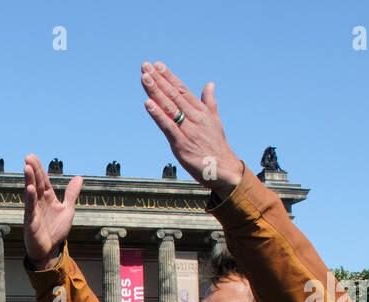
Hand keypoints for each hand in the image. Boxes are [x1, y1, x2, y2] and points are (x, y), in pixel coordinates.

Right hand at [23, 155, 82, 269]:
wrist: (50, 250)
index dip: (39, 168)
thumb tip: (79, 177)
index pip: (43, 180)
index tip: (32, 157)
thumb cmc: (55, 230)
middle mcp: (39, 202)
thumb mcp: (67, 210)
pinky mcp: (31, 222)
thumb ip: (71, 194)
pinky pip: (30, 209)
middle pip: (36, 183)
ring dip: (29, 181)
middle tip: (28, 157)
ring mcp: (34, 212)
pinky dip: (30, 199)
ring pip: (31, 194)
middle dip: (32, 171)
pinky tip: (29, 189)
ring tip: (27, 168)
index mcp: (47, 198)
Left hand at [139, 61, 242, 199]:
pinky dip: (157, 114)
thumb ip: (209, 102)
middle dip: (158, 80)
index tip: (157, 65)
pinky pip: (167, 126)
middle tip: (145, 66)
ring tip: (145, 77)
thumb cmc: (217, 146)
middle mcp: (194, 117)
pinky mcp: (181, 144)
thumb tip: (209, 84)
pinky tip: (148, 103)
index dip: (169, 77)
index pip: (181, 90)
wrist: (223, 169)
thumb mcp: (215, 120)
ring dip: (155, 91)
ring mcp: (187, 129)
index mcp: (201, 111)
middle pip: (173, 94)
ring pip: (169, 107)